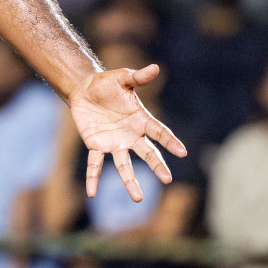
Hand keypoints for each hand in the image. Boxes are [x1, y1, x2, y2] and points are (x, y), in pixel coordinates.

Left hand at [67, 64, 186, 201]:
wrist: (84, 90)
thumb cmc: (107, 84)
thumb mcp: (122, 78)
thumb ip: (137, 77)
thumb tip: (155, 67)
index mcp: (140, 120)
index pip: (159, 132)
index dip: (170, 141)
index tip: (182, 151)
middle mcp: (130, 135)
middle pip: (147, 153)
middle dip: (157, 166)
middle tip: (168, 180)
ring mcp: (114, 142)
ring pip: (124, 165)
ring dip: (130, 181)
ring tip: (138, 199)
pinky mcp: (96, 145)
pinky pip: (95, 164)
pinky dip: (93, 178)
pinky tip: (92, 194)